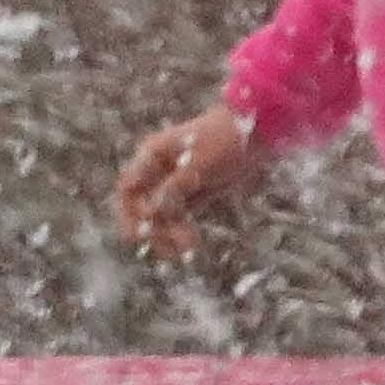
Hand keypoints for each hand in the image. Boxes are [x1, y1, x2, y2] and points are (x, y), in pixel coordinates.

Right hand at [116, 104, 262, 257]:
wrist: (255, 135)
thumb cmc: (224, 140)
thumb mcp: (199, 163)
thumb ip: (174, 187)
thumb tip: (151, 211)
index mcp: (152, 155)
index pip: (128, 187)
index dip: (132, 210)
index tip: (147, 225)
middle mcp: (157, 171)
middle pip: (140, 207)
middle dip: (151, 228)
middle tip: (165, 246)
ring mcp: (172, 184)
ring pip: (159, 217)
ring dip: (168, 235)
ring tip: (188, 249)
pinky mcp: (189, 196)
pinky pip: (177, 219)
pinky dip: (180, 232)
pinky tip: (189, 248)